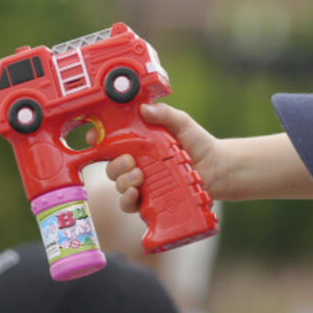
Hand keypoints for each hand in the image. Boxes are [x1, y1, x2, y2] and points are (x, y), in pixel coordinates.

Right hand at [104, 103, 219, 212]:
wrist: (218, 168)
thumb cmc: (199, 144)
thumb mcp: (182, 122)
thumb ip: (164, 113)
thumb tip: (143, 108)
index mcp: (139, 144)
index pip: (111, 142)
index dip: (98, 140)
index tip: (94, 137)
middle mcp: (138, 164)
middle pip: (111, 166)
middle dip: (115, 164)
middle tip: (130, 161)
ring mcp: (144, 183)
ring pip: (119, 185)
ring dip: (123, 181)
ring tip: (139, 176)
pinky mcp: (151, 200)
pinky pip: (129, 204)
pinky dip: (127, 199)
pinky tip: (136, 193)